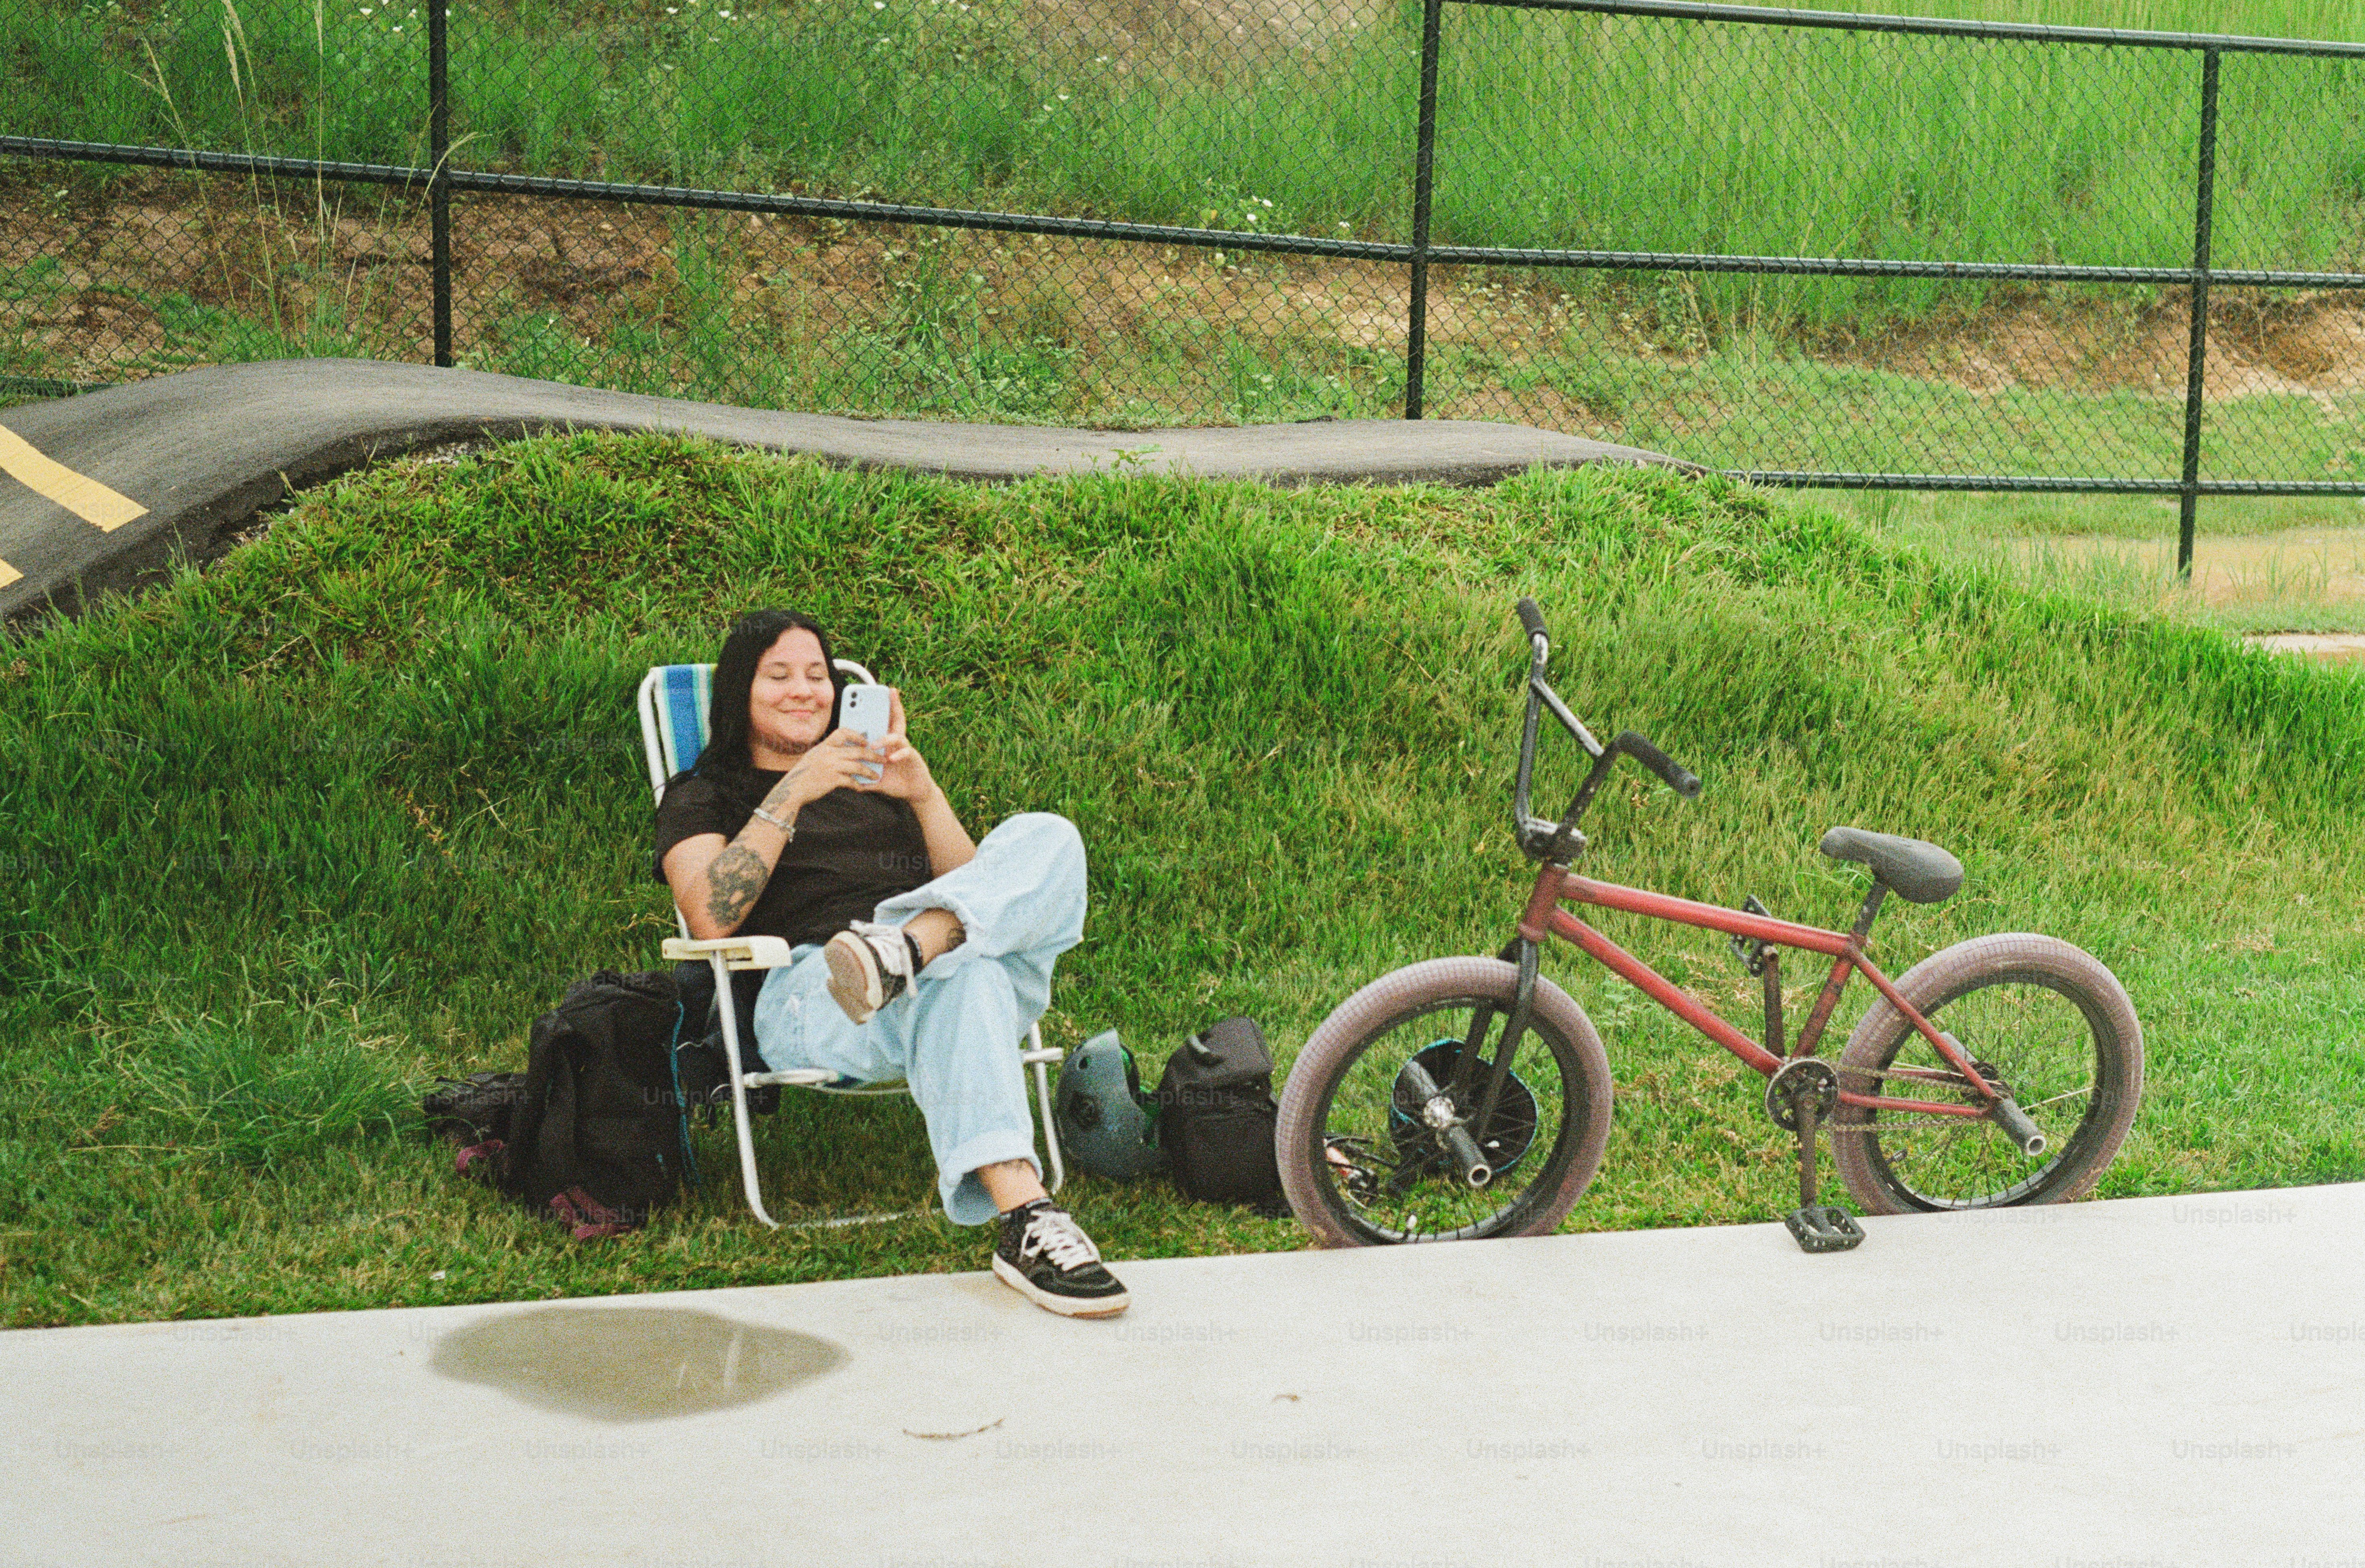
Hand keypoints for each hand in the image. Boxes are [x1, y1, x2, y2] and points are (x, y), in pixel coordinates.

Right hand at [778, 725, 889, 809]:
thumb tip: (845, 753)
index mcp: (824, 746)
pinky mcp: (832, 780)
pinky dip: (858, 785)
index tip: (866, 742)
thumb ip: (828, 753)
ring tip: (876, 776)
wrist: (792, 789)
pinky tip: (862, 788)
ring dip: (869, 772)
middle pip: (857, 750)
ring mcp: (830, 766)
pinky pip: (851, 781)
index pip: (843, 732)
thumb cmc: (804, 774)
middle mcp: (828, 753)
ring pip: (858, 766)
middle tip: (882, 759)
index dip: (857, 735)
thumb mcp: (814, 757)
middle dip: (873, 755)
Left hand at [861, 687, 938, 803]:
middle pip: (896, 720)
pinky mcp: (913, 758)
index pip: (885, 722)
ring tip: (874, 745)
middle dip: (894, 705)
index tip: (880, 692)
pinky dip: (899, 755)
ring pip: (898, 736)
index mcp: (888, 744)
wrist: (913, 793)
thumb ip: (863, 774)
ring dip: (885, 738)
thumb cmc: (895, 782)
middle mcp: (897, 743)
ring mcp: (905, 749)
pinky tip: (892, 759)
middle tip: (891, 691)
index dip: (883, 707)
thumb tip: (845, 776)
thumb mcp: (876, 777)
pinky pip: (906, 753)